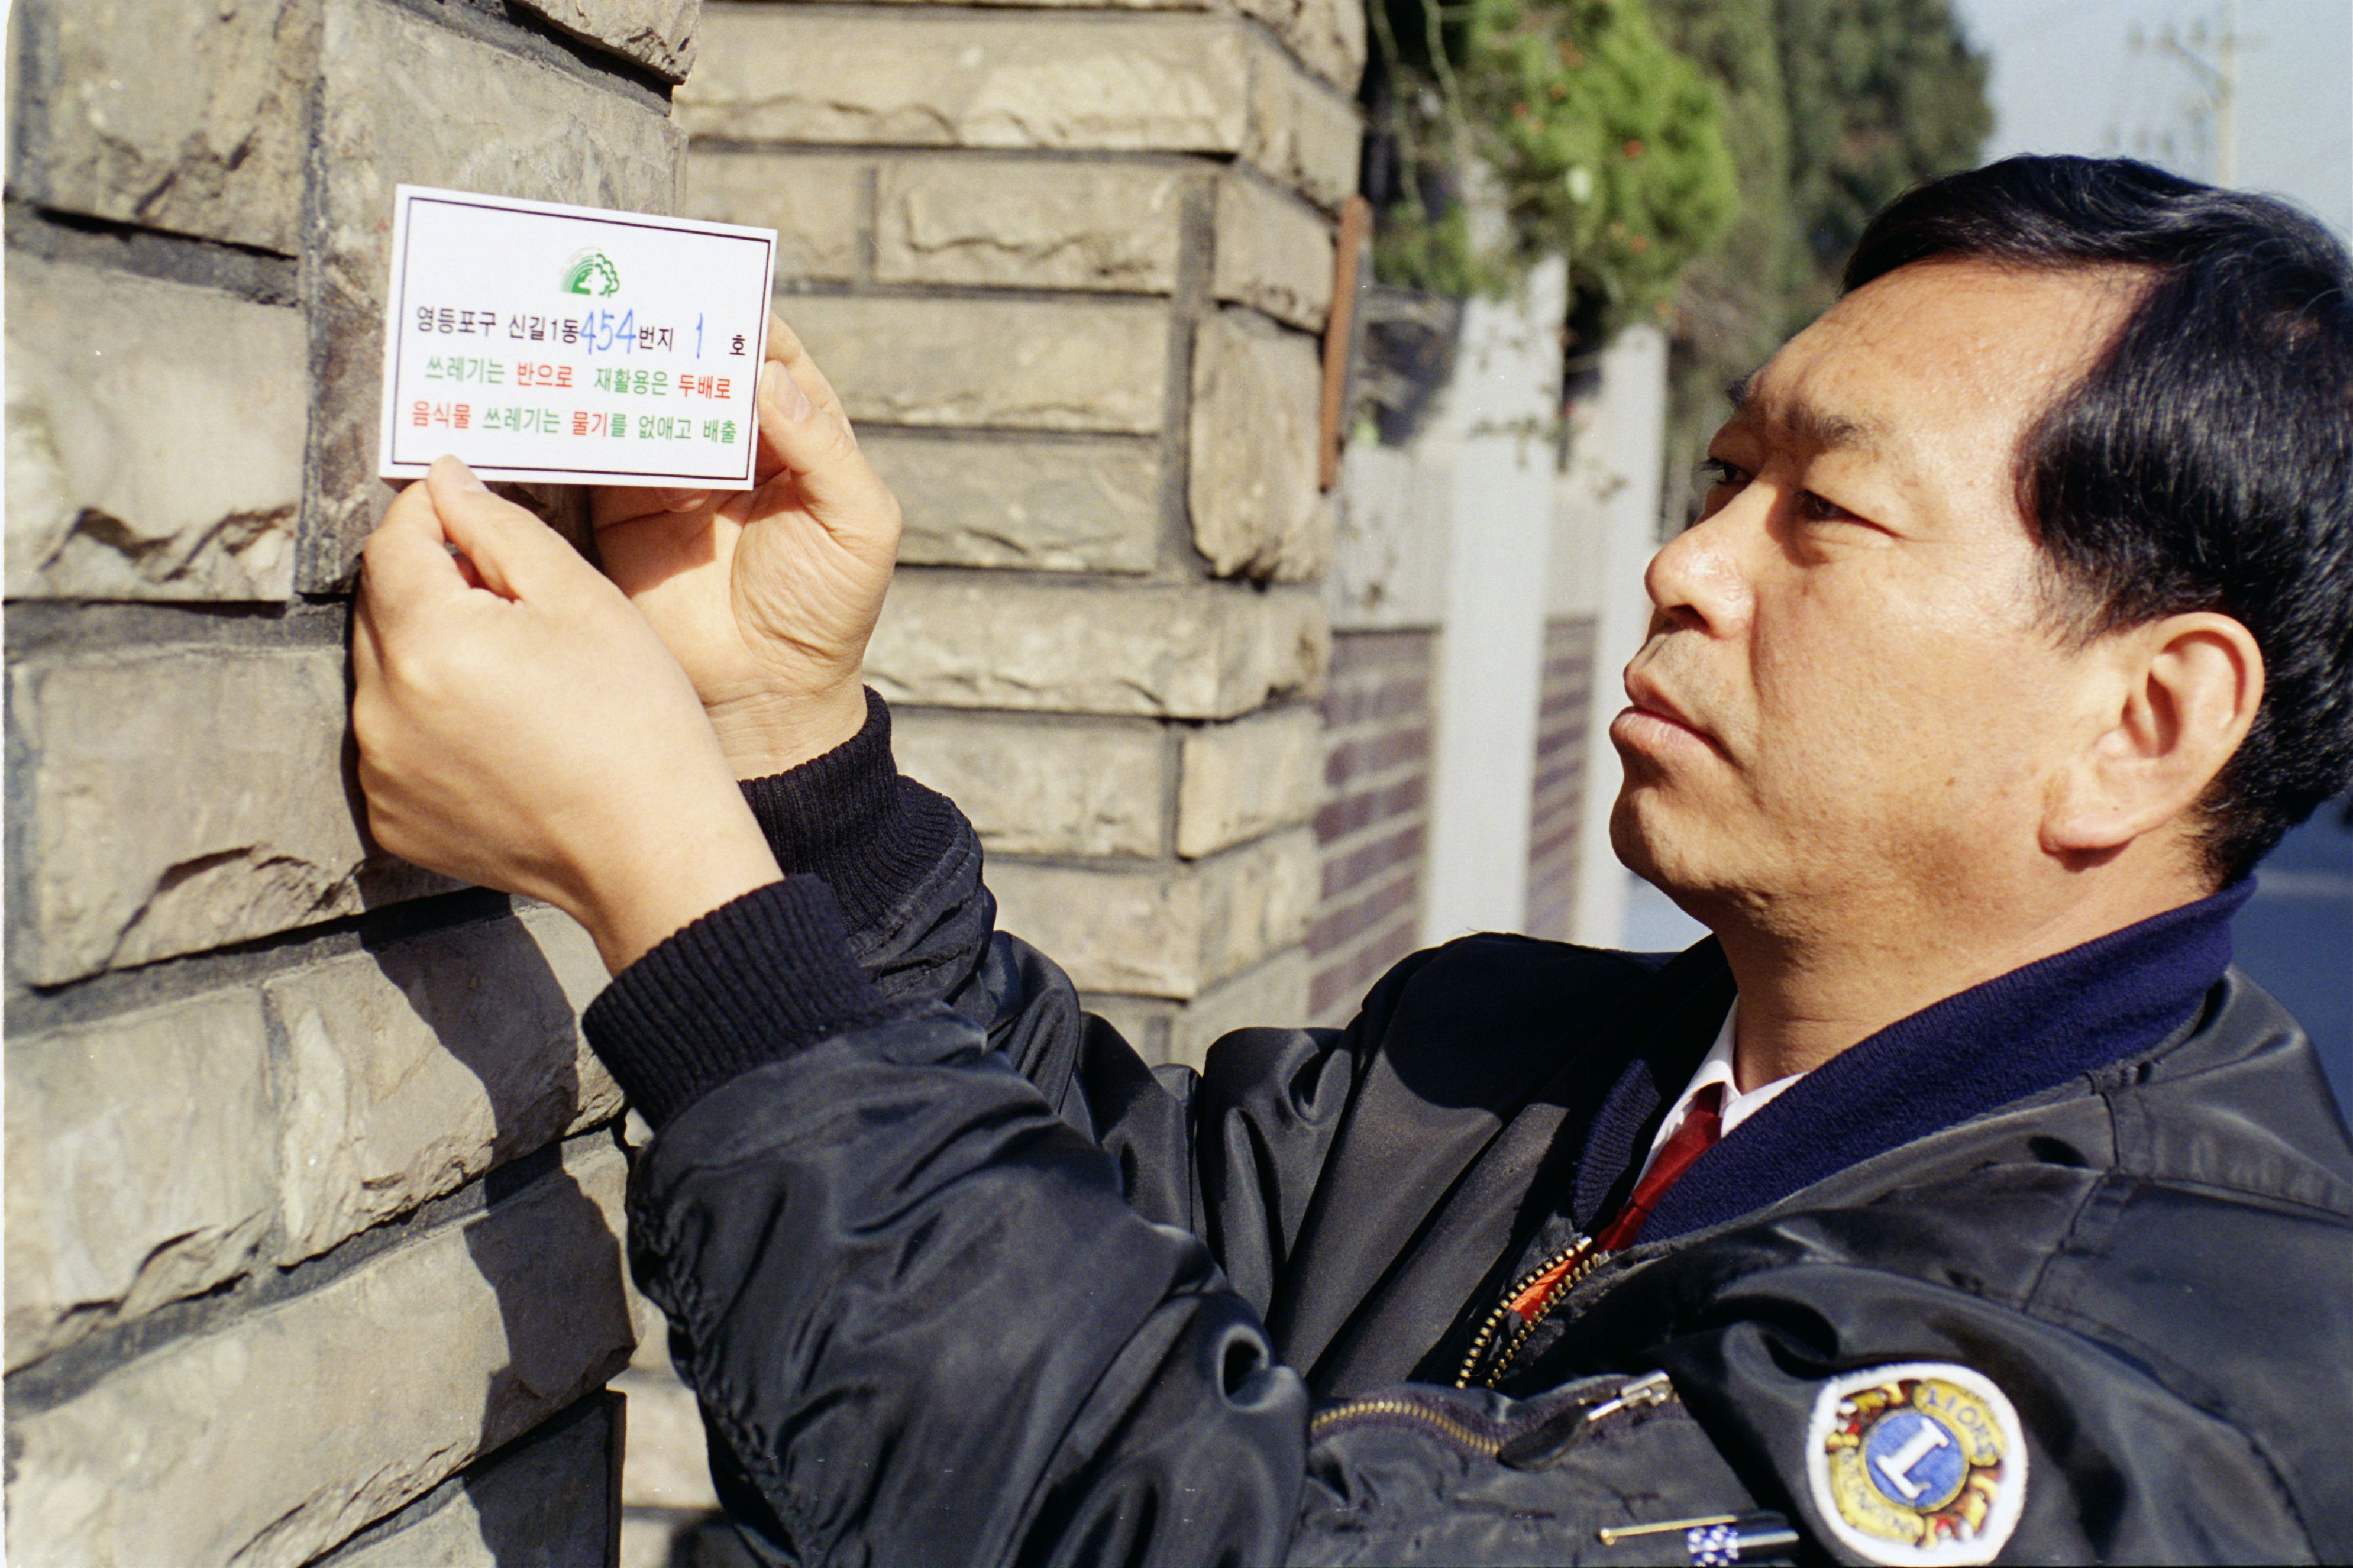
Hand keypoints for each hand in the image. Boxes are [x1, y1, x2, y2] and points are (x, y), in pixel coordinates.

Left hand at [354, 457, 782, 972]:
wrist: (653, 852)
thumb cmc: (636, 721)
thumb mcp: (583, 600)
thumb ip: (500, 528)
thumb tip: (443, 480)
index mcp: (428, 641)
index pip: (393, 542)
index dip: (432, 513)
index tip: (470, 509)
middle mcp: (382, 707)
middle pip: (381, 606)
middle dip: (434, 587)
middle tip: (514, 607)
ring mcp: (380, 770)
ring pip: (384, 673)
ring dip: (429, 655)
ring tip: (515, 681)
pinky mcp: (391, 817)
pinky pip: (392, 741)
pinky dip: (429, 724)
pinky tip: (498, 735)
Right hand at [593, 316, 901, 777]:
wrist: (764, 695)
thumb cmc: (829, 612)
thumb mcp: (858, 523)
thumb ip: (821, 445)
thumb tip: (768, 371)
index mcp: (801, 438)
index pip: (772, 355)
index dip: (746, 316)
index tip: (711, 282)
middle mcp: (736, 446)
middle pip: (701, 366)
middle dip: (673, 330)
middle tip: (637, 289)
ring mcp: (677, 475)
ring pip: (650, 399)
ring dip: (626, 366)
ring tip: (597, 324)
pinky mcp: (627, 508)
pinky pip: (606, 450)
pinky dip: (590, 419)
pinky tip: (572, 388)